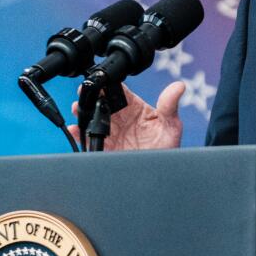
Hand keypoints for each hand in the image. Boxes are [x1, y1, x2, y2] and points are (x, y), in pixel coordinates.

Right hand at [68, 82, 184, 150]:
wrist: (159, 174)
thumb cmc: (167, 147)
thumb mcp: (171, 126)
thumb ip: (170, 106)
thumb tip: (179, 86)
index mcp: (134, 107)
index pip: (119, 91)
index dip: (108, 84)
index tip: (102, 82)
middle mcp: (120, 118)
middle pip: (101, 102)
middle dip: (90, 96)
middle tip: (84, 92)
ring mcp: (111, 132)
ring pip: (92, 117)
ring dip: (83, 112)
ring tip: (78, 109)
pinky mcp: (103, 146)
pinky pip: (88, 137)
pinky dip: (79, 132)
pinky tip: (76, 129)